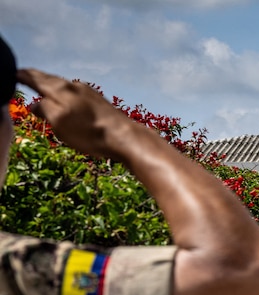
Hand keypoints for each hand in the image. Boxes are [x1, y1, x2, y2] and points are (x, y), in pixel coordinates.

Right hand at [17, 68, 136, 159]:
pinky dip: (65, 95)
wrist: (125, 138)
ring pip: (64, 86)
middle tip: (24, 76)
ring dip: (51, 86)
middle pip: (50, 80)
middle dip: (36, 79)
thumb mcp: (58, 122)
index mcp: (60, 89)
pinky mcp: (99, 103)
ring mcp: (89, 93)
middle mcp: (74, 86)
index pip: (36, 77)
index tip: (14, 73)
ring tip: (42, 88)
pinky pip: (75, 94)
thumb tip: (34, 104)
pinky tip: (67, 101)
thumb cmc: (89, 132)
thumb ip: (43, 110)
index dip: (23, 76)